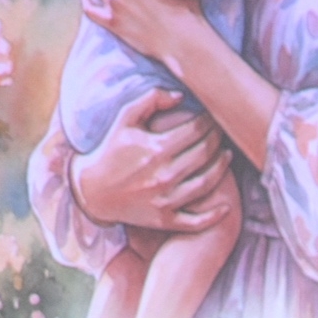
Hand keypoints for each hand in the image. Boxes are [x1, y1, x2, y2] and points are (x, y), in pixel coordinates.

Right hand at [71, 87, 235, 233]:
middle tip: (221, 133)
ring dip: (222, 167)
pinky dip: (214, 216)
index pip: (196, 131)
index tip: (212, 117)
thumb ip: (150, 100)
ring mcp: (166, 200)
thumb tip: (182, 96)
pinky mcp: (165, 220)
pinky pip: (197, 222)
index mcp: (156, 149)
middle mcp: (163, 175)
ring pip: (207, 182)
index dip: (209, 121)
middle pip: (204, 153)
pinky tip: (226, 205)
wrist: (91, 191)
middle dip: (217, 140)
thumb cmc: (111, 152)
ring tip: (226, 155)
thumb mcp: (124, 121)